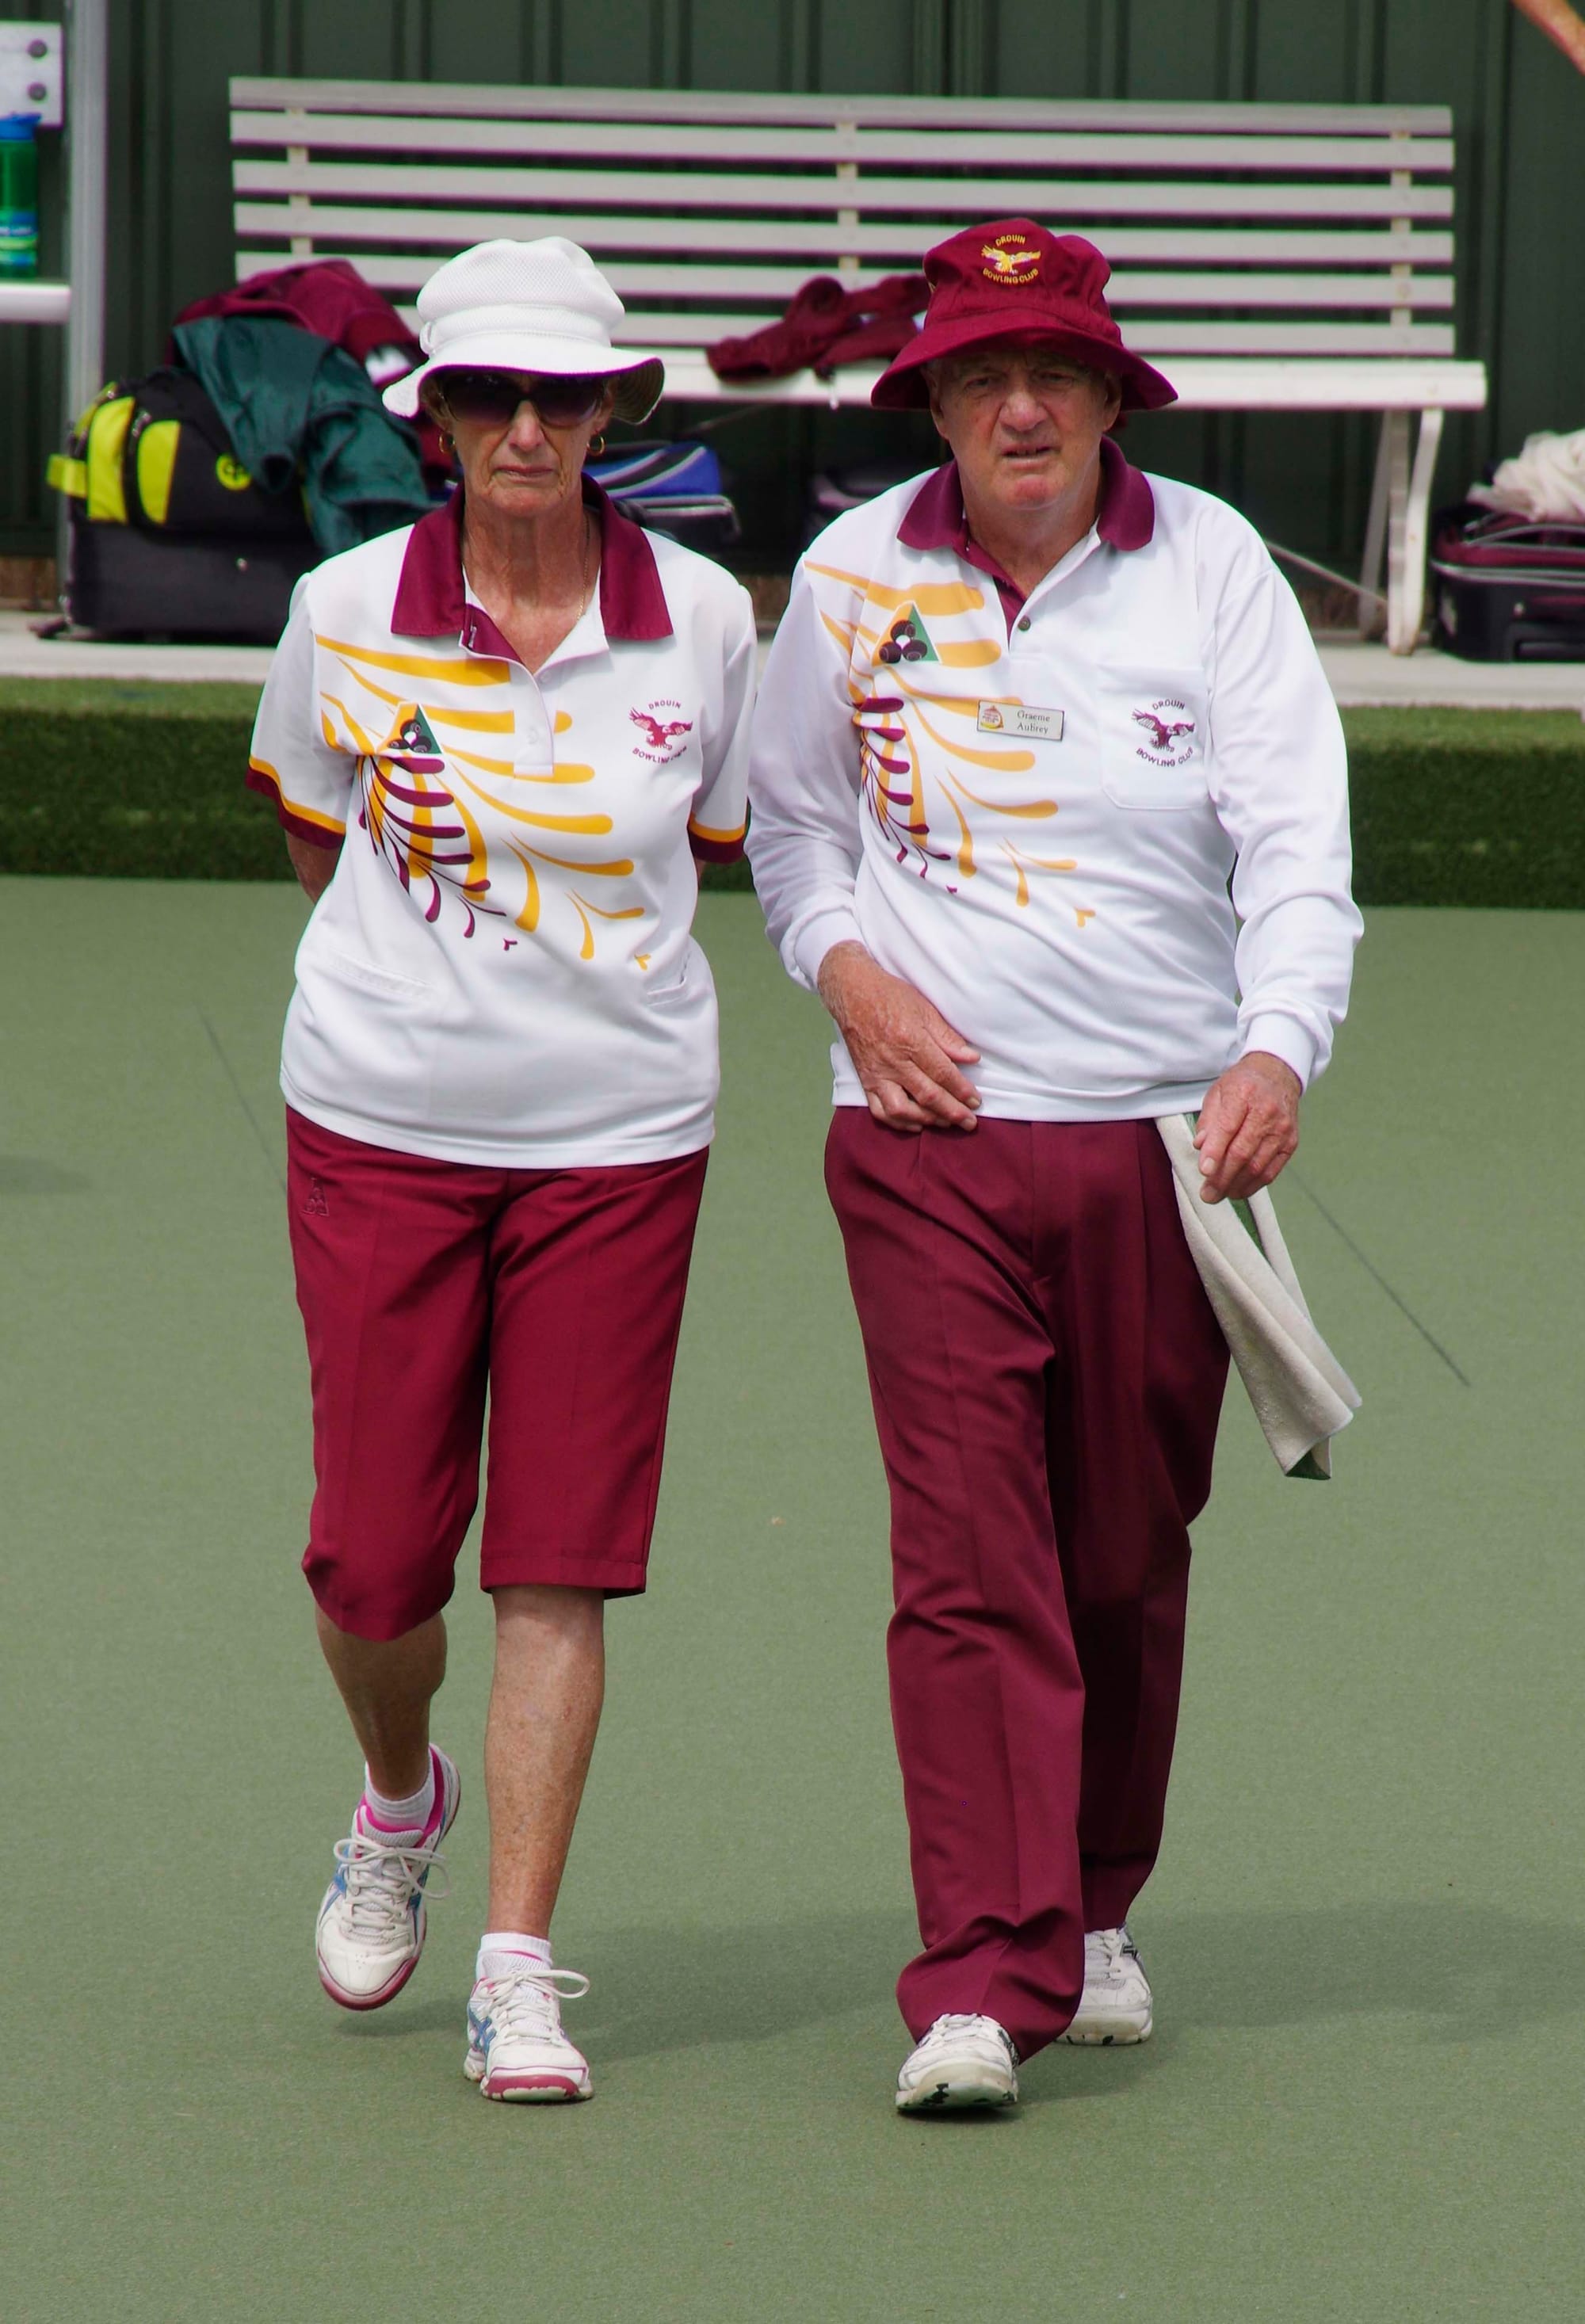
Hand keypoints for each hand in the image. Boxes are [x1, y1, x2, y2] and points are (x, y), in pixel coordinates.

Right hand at [817, 942, 981, 1133]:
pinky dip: (899, 1123)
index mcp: (911, 1041)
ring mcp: (877, 1074)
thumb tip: (971, 1058)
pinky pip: (880, 1110)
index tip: (976, 1102)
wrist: (852, 994)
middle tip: (970, 1122)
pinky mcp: (865, 1081)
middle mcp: (893, 1062)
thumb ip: (947, 1038)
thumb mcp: (925, 1009)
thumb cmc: (890, 997)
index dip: (962, 1091)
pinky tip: (916, 1124)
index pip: (942, 1074)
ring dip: (927, 1120)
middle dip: (952, 1112)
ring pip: (902, 1110)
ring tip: (946, 1123)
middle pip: (927, 1096)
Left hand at [1193, 1051, 1300, 1202]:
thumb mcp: (1217, 1093)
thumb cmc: (1242, 1085)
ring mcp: (1282, 1129)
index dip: (1215, 1152)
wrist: (1277, 1075)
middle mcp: (1267, 1112)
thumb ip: (1208, 1121)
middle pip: (1243, 1152)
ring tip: (1219, 1195)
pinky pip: (1272, 1170)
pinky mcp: (1291, 1142)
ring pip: (1257, 1166)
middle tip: (1207, 1194)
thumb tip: (1200, 1147)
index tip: (1204, 1171)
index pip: (1228, 1127)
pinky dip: (1254, 1184)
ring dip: (1236, 1185)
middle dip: (1222, 1177)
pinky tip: (1238, 1190)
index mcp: (1244, 1093)